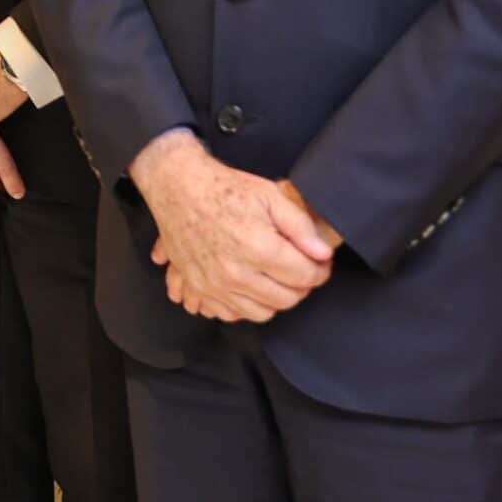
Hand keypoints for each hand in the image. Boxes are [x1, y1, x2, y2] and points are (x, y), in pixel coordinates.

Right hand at [130, 131, 334, 322]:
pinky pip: (232, 314)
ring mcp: (215, 284)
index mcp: (259, 248)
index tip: (320, 262)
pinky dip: (246, 306)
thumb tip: (323, 255)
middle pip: (287, 299)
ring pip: (262, 313)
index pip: (306, 277)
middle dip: (301, 286)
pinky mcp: (200, 288)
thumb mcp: (270, 196)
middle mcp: (237, 273)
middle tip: (301, 268)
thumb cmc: (223, 188)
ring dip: (275, 299)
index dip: (320, 270)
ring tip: (276, 278)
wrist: (178, 187)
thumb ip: (301, 228)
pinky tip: (251, 287)